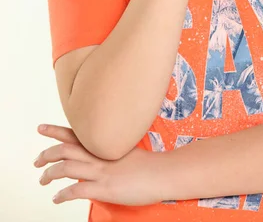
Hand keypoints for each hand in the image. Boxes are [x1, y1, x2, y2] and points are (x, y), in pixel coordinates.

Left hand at [33, 124, 163, 205]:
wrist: (162, 172)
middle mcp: (99, 155)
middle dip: (46, 154)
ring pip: (65, 168)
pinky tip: (57, 198)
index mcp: (104, 144)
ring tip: (42, 180)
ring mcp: (100, 171)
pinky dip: (62, 195)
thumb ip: (109, 151)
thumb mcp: (126, 149)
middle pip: (64, 149)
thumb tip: (97, 157)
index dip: (55, 131)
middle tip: (36, 161)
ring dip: (49, 174)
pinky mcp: (104, 188)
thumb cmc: (147, 163)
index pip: (74, 134)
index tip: (41, 128)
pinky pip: (76, 190)